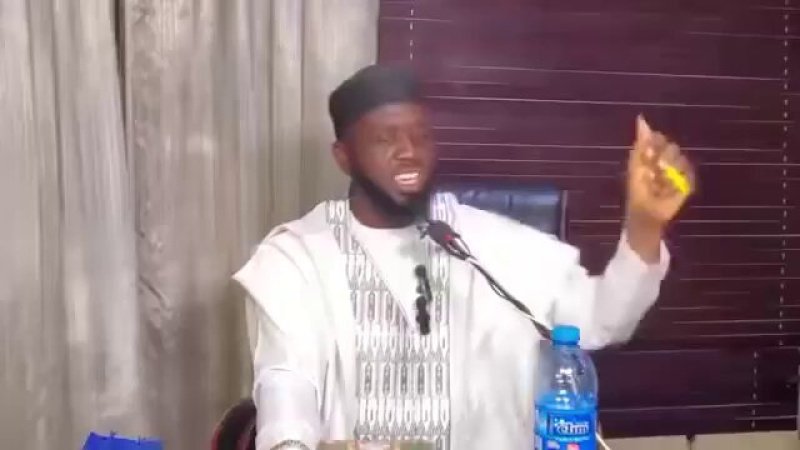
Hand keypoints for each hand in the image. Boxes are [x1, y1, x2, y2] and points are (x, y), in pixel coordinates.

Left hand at [624, 115, 694, 261]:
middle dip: (662, 160)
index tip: (649, 155)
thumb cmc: (638, 190)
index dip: (655, 144)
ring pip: (681, 159)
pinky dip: (679, 181)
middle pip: (672, 147)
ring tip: (661, 184)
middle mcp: (667, 160)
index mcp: (653, 154)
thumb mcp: (636, 165)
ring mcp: (678, 172)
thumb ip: (641, 143)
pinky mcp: (687, 184)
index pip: (659, 138)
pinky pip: (689, 175)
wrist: (646, 212)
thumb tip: (641, 118)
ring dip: (669, 172)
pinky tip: (670, 188)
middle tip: (654, 172)